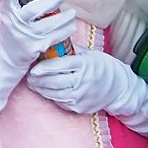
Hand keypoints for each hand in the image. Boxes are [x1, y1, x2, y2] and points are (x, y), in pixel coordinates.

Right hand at [0, 0, 77, 115]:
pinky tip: (71, 26)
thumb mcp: (12, 11)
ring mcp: (24, 36)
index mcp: (7, 10)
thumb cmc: (13, 27)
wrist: (5, 55)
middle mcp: (14, 23)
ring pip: (48, 25)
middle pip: (33, 9)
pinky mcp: (34, 48)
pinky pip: (53, 38)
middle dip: (51, 1)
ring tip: (73, 13)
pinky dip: (64, 31)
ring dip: (63, 18)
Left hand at [27, 48, 147, 133]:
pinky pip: (61, 103)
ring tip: (33, 84)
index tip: (33, 68)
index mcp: (85, 65)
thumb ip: (70, 49)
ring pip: (55, 94)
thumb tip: (50, 40)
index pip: (61, 65)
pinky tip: (45, 91)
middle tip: (29, 77)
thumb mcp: (88, 54)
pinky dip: (51, 97)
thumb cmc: (102, 67)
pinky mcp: (80, 108)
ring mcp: (82, 96)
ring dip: (41, 90)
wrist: (119, 88)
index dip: (44, 68)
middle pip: (55, 81)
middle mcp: (83, 81)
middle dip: (39, 80)